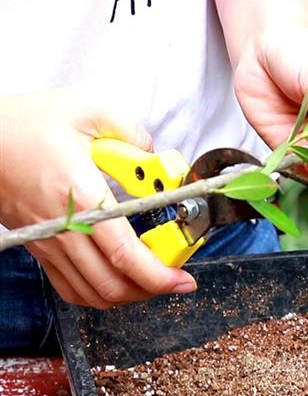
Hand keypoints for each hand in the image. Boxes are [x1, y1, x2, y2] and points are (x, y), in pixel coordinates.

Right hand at [0, 89, 196, 308]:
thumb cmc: (27, 123)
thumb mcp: (87, 110)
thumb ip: (130, 130)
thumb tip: (153, 153)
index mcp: (81, 195)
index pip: (124, 254)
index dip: (158, 275)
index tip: (183, 279)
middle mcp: (64, 228)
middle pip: (111, 285)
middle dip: (152, 289)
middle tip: (175, 277)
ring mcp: (49, 242)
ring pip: (91, 293)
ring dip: (128, 294)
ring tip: (153, 279)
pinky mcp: (40, 245)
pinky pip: (70, 286)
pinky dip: (99, 292)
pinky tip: (118, 278)